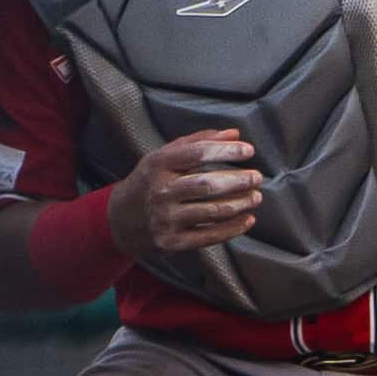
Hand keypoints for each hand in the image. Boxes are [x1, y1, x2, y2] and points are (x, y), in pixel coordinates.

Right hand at [109, 129, 259, 256]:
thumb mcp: (164, 157)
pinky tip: (248, 220)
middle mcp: (160, 192)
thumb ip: (198, 142)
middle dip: (237, 180)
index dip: (226, 151)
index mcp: (158, 165)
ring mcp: (164, 218)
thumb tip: (234, 134)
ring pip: (211, 211)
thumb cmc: (150, 182)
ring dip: (240, 204)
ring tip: (256, 197)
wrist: (119, 220)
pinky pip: (208, 236)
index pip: (196, 154)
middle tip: (257, 177)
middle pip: (207, 185)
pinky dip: (233, 228)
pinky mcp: (171, 241)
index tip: (249, 150)